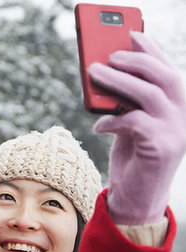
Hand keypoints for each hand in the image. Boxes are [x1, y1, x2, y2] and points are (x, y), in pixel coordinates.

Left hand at [90, 31, 185, 224]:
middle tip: (106, 56)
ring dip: (117, 81)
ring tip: (93, 73)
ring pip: (148, 94)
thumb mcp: (132, 123)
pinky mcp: (161, 148)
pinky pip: (134, 122)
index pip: (168, 70)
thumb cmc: (133, 156)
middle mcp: (184, 117)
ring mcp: (176, 132)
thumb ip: (128, 102)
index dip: (151, 50)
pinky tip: (98, 126)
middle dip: (133, 61)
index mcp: (178, 107)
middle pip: (163, 77)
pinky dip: (112, 120)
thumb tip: (107, 73)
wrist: (138, 197)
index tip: (131, 35)